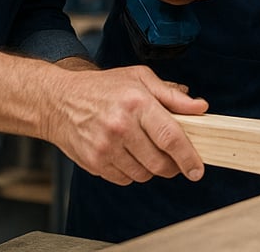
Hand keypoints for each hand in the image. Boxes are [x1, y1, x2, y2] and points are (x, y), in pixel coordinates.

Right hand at [44, 65, 208, 185]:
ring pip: (143, 174)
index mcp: (136, 103)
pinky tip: (128, 155)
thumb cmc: (102, 88)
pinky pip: (124, 179)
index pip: (170, 137)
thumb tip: (200, 107)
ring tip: (147, 151)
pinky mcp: (94, 163)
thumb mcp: (140, 79)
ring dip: (152, 169)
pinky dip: (132, 172)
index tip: (197, 169)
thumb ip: (172, 95)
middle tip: (175, 161)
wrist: (59, 102)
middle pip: (158, 162)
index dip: (188, 157)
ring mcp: (105, 147)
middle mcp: (120, 127)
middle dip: (173, 167)